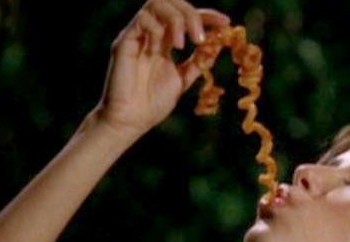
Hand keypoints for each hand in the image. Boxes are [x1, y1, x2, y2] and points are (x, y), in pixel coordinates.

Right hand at [95, 0, 230, 137]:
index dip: (207, 15)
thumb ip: (197, 62)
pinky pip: (142, 20)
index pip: (187, 15)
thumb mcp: (183, 80)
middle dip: (191, 15)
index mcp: (165, 40)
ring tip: (181, 45)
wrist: (131, 121)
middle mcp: (151, 33)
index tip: (225, 23)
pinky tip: (158, 50)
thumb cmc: (152, 103)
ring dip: (175, 20)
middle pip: (172, 2)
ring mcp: (137, 35)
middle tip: (200, 38)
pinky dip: (156, 30)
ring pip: (156, 3)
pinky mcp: (124, 41)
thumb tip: (217, 45)